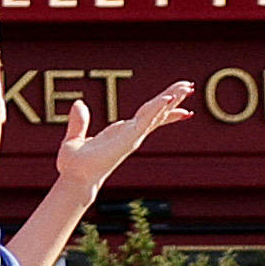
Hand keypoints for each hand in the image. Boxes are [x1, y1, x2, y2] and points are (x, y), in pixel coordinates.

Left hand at [69, 79, 199, 175]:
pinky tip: (168, 99)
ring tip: (187, 87)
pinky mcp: (129, 139)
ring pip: (156, 114)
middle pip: (157, 112)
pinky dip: (157, 109)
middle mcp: (130, 134)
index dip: (161, 107)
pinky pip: (146, 121)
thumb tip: (78, 104)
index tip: (175, 98)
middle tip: (190, 86)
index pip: (146, 116)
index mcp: (121, 133)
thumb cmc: (75, 165)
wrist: (74, 179)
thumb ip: (79, 121)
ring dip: (171, 99)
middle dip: (173, 99)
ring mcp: (132, 137)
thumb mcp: (75, 138)